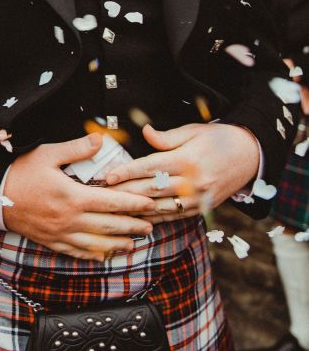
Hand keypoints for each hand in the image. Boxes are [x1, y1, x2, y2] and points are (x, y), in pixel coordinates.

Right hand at [3, 134, 155, 259]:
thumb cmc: (20, 171)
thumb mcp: (47, 154)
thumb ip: (76, 149)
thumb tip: (100, 139)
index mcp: (72, 196)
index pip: (110, 202)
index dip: (133, 203)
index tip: (149, 204)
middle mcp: (69, 219)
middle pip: (108, 226)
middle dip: (132, 226)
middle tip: (150, 226)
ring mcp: (60, 234)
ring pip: (96, 243)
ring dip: (117, 244)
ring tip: (133, 244)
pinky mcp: (51, 242)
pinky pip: (77, 252)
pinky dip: (94, 255)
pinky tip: (104, 255)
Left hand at [104, 122, 260, 218]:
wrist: (250, 156)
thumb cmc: (218, 139)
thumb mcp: (193, 131)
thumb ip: (167, 138)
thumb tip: (145, 133)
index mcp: (187, 159)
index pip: (150, 167)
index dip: (127, 172)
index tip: (107, 176)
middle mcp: (192, 182)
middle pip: (151, 189)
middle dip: (124, 192)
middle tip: (101, 194)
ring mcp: (198, 198)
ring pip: (161, 208)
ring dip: (136, 210)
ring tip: (113, 210)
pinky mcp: (202, 209)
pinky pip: (174, 216)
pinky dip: (154, 219)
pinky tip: (137, 219)